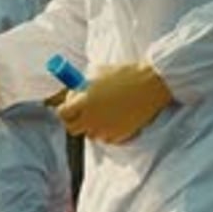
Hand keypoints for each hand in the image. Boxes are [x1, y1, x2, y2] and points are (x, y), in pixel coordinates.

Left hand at [56, 62, 172, 143]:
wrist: (150, 84)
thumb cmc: (124, 74)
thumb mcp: (97, 73)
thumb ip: (82, 85)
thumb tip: (74, 91)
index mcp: (84, 102)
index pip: (62, 113)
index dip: (64, 108)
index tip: (69, 104)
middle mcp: (92, 119)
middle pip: (73, 128)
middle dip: (74, 119)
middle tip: (81, 110)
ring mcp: (106, 130)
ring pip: (90, 134)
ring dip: (92, 125)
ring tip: (103, 110)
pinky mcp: (120, 136)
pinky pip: (106, 137)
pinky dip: (107, 130)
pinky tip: (115, 116)